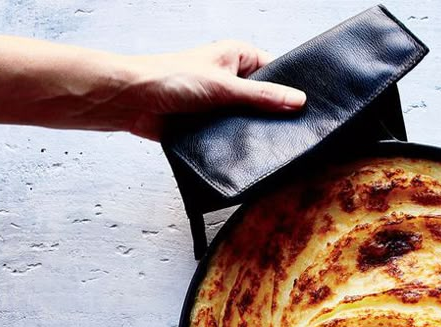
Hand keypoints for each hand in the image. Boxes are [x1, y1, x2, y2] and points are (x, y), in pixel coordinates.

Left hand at [118, 40, 306, 139]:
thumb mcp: (225, 86)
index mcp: (238, 57)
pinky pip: (235, 138)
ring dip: (256, 133)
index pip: (276, 73)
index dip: (290, 90)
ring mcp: (223, 104)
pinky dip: (241, 145)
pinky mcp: (213, 126)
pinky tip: (252, 155)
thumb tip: (299, 100)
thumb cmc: (170, 79)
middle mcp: (233, 79)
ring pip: (252, 121)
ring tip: (274, 147)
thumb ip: (263, 97)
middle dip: (275, 116)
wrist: (133, 103)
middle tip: (294, 133)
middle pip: (267, 100)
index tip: (307, 109)